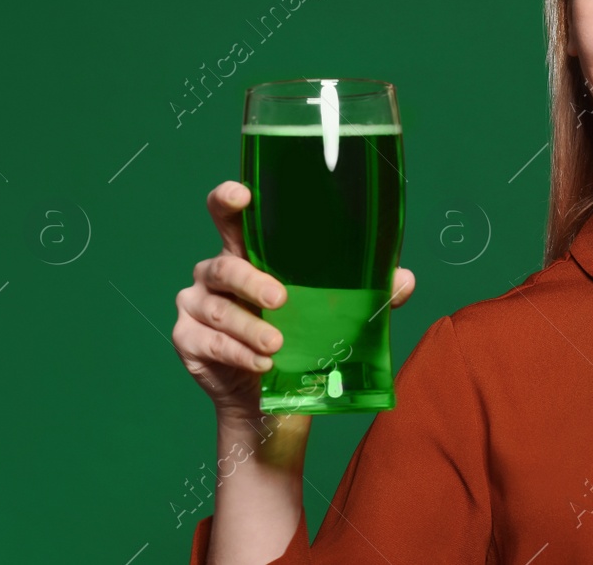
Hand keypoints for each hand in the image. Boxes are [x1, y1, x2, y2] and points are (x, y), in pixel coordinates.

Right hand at [173, 180, 416, 417]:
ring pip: (219, 308)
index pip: (228, 215)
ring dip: (251, 328)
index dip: (228, 199)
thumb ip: (367, 293)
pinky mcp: (186, 339)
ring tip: (277, 346)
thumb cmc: (299, 337)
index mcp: (246, 252)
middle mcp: (215, 272)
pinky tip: (262, 364)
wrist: (269, 398)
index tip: (242, 194)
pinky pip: (211, 342)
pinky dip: (239, 353)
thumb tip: (405, 279)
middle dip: (252, 280)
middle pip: (224, 264)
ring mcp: (196, 305)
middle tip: (281, 299)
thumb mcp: (333, 313)